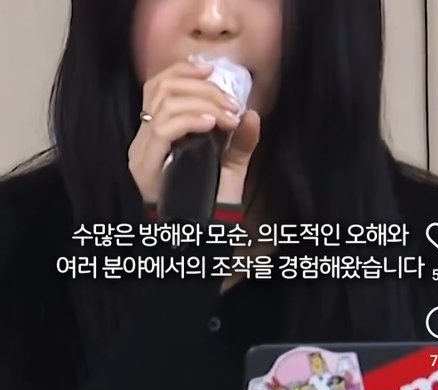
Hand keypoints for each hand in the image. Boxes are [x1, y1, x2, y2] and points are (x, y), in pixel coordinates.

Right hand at [128, 60, 258, 205]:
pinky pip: (163, 129)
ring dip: (201, 102)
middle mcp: (146, 139)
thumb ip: (240, 141)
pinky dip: (189, 119)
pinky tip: (212, 123)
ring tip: (227, 115)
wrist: (205, 231)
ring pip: (163, 105)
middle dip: (201, 88)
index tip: (212, 69)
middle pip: (161, 89)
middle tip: (231, 103)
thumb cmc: (214, 198)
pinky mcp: (145, 164)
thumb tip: (252, 114)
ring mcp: (143, 151)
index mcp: (161, 133)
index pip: (158, 88)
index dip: (183, 71)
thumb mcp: (231, 165)